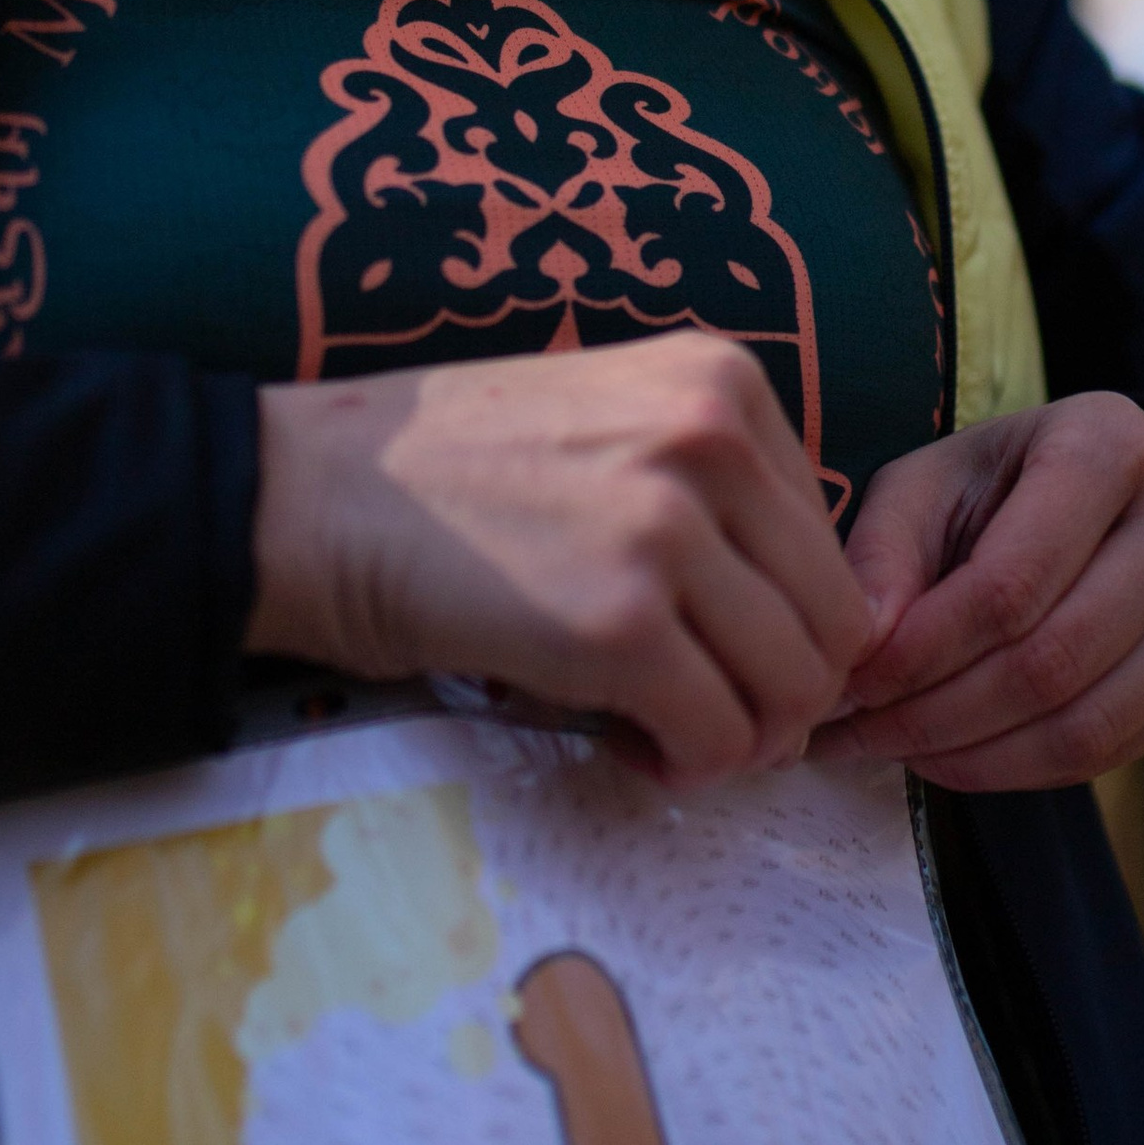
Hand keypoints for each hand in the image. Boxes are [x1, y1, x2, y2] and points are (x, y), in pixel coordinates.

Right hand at [250, 332, 871, 785]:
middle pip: (835, 621)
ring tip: (660, 731)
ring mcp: (669, 527)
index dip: (787, 622)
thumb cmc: (444, 474)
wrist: (308, 494)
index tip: (717, 651)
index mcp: (723, 378)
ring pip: (793, 688)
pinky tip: (623, 742)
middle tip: (706, 718)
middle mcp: (712, 437)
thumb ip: (713, 486)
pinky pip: (718, 736)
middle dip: (781, 696)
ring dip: (737, 737)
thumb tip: (795, 614)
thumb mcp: (610, 421)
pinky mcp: (619, 624)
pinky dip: (684, 765)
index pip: (831, 542)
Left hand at [819, 393, 1143, 791]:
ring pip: (1090, 721)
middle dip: (940, 716)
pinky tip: (960, 757)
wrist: (1106, 498)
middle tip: (860, 736)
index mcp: (1109, 443)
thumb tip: (864, 652)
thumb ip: (883, 556)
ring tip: (901, 752)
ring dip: (977, 757)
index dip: (923, 652)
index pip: (1012, 581)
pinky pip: (1116, 749)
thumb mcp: (926, 485)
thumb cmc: (999, 486)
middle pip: (1055, 659)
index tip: (851, 688)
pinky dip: (1025, 770)